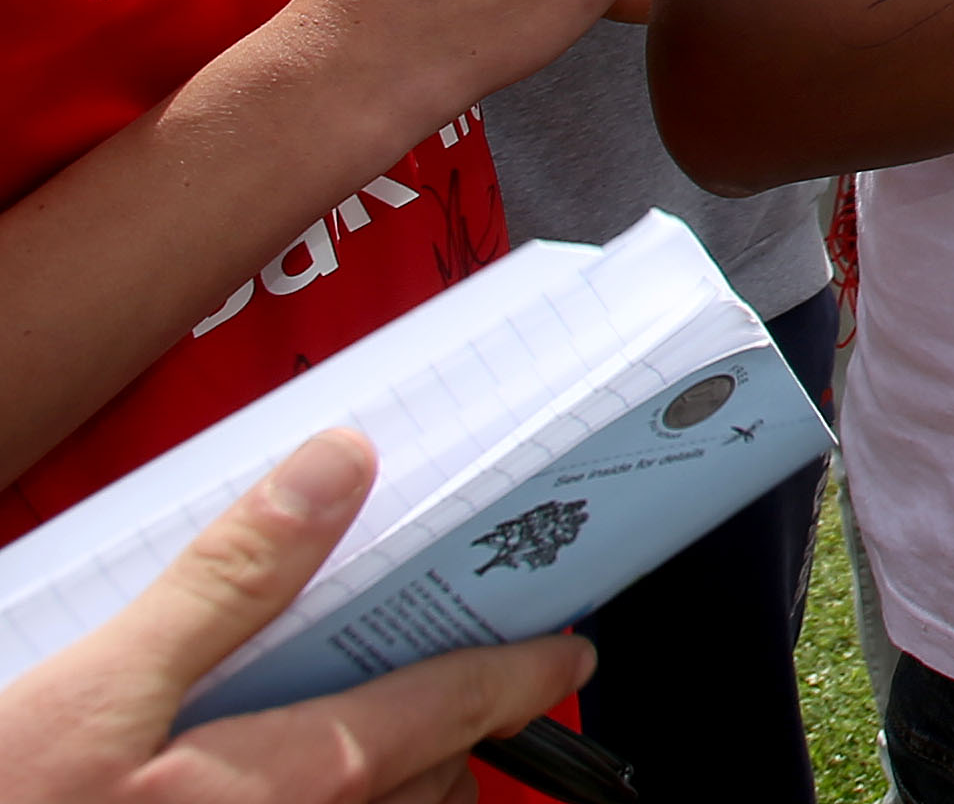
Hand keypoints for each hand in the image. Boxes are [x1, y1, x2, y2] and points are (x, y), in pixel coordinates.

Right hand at [0, 427, 589, 803]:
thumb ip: (227, 578)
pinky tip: (272, 767)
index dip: (524, 674)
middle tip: (470, 659)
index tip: (572, 650)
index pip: (451, 709)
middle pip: (427, 775)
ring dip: (396, 769)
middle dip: (459, 720)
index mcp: (292, 779)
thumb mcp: (99, 688)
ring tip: (376, 705)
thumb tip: (339, 465)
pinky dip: (332, 795)